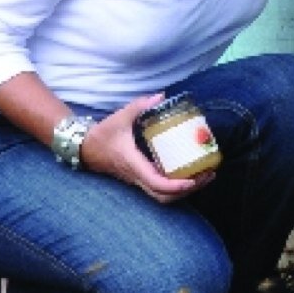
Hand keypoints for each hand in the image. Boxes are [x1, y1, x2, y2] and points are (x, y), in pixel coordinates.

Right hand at [80, 93, 216, 204]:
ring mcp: (137, 180)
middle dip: (188, 190)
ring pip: (162, 197)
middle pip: (164, 197)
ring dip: (184, 191)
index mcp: (134, 164)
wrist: (85, 147)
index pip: (157, 184)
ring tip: (204, 176)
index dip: (177, 186)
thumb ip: (140, 106)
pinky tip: (188, 173)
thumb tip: (161, 96)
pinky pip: (159, 189)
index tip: (194, 180)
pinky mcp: (139, 178)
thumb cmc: (104, 134)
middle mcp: (137, 177)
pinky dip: (176, 186)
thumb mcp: (121, 117)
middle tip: (208, 176)